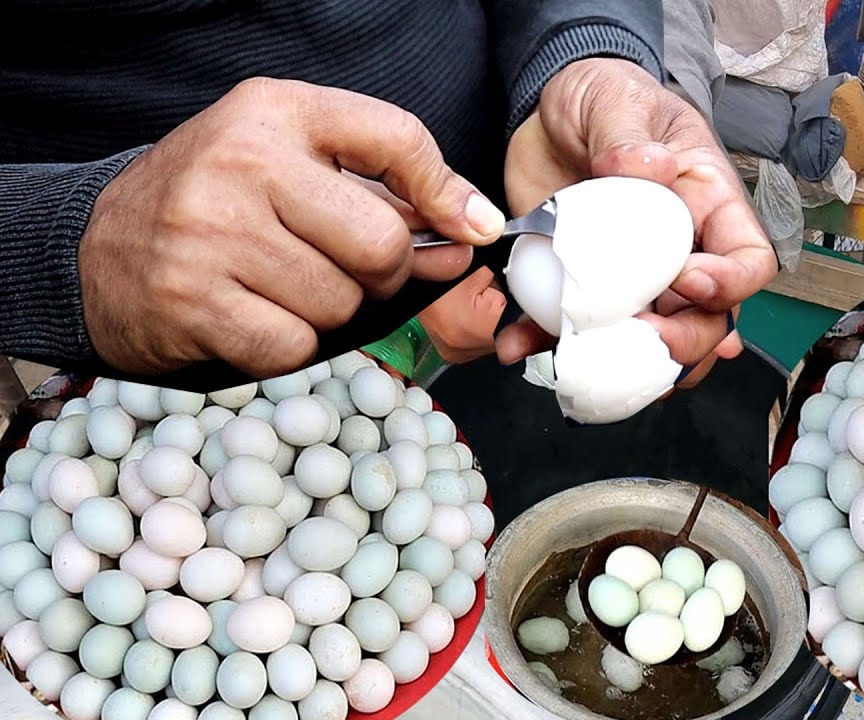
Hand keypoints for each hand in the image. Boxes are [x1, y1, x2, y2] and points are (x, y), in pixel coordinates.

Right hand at [81, 77, 505, 378]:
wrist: (98, 248)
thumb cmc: (217, 204)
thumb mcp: (292, 161)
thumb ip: (385, 187)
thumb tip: (473, 230)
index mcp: (275, 111)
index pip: (397, 138)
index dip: (447, 193)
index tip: (467, 228)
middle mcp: (241, 162)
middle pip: (381, 243)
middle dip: (383, 273)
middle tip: (348, 269)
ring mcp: (211, 233)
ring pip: (341, 303)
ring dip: (330, 310)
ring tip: (282, 285)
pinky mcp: (192, 301)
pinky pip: (296, 347)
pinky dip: (289, 345)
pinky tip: (253, 316)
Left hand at [497, 58, 775, 384]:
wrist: (545, 111)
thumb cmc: (602, 96)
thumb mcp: (615, 100)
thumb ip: (628, 133)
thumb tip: (649, 169)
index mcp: (707, 205)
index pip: (748, 260)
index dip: (730, 284)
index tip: (687, 280)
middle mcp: (679, 253)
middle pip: (707, 320)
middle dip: (684, 343)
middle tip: (644, 338)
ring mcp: (633, 279)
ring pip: (650, 343)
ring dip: (626, 366)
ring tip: (591, 364)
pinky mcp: (583, 289)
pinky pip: (575, 331)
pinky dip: (547, 346)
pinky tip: (517, 346)